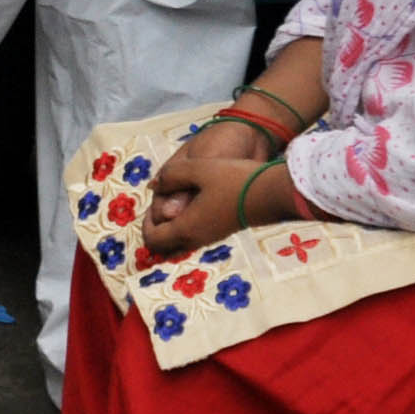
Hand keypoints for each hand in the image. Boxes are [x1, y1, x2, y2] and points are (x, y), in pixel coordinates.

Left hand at [141, 147, 285, 257]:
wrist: (270, 193)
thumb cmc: (233, 180)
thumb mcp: (197, 168)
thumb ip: (171, 177)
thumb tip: (156, 186)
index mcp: (187, 227)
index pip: (153, 239)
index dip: (144, 224)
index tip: (149, 204)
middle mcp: (196, 238)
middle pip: (165, 245)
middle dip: (156, 227)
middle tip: (159, 202)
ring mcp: (210, 237)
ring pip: (180, 240)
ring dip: (171, 225)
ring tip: (172, 198)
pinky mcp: (220, 230)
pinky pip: (193, 234)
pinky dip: (184, 223)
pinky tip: (190, 201)